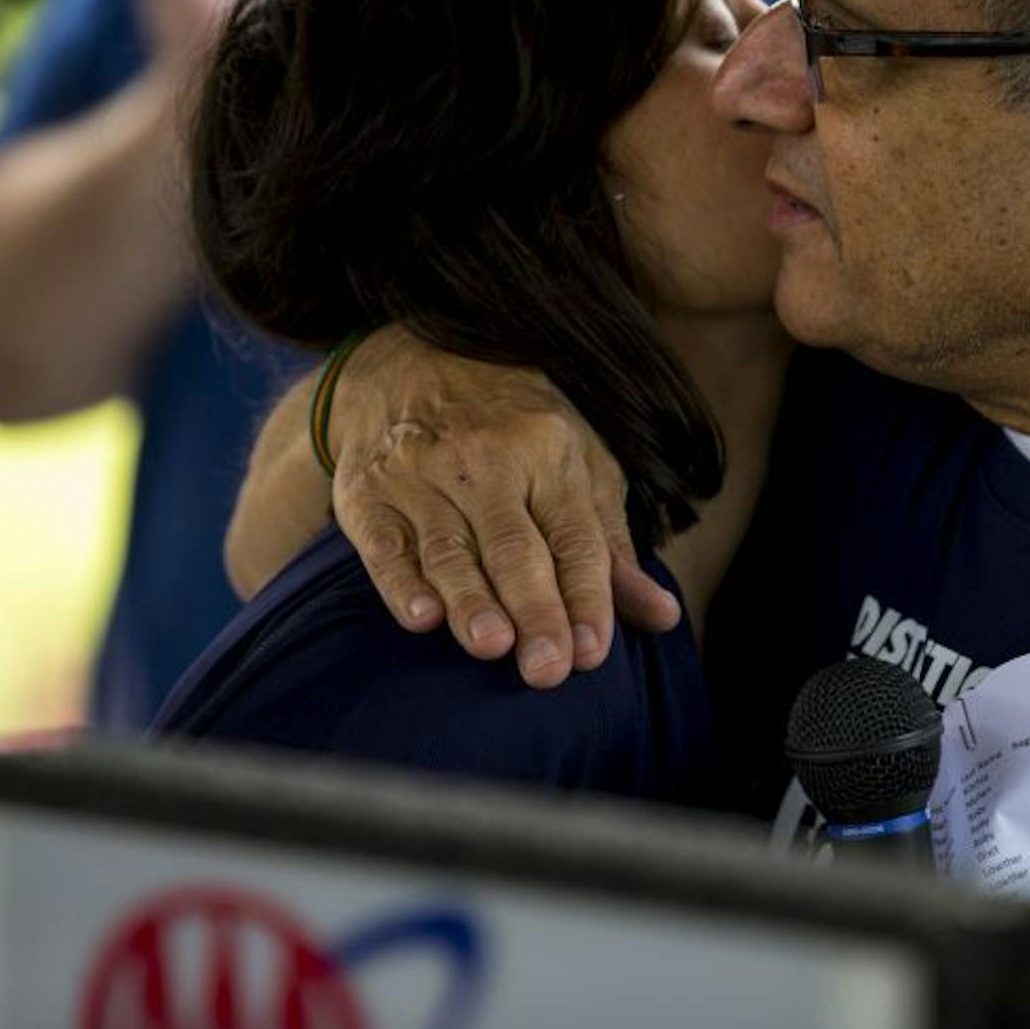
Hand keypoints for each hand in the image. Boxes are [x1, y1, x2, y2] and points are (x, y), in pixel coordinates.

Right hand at [324, 327, 679, 688]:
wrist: (410, 358)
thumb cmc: (512, 427)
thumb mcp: (575, 463)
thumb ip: (609, 544)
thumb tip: (661, 616)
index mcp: (548, 454)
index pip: (574, 539)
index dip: (586, 597)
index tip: (592, 653)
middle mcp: (486, 462)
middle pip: (515, 548)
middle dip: (534, 610)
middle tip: (548, 670)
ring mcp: (422, 475)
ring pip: (451, 549)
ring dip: (470, 600)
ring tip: (491, 646)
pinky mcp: (369, 493)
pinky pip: (384, 543)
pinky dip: (400, 581)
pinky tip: (420, 616)